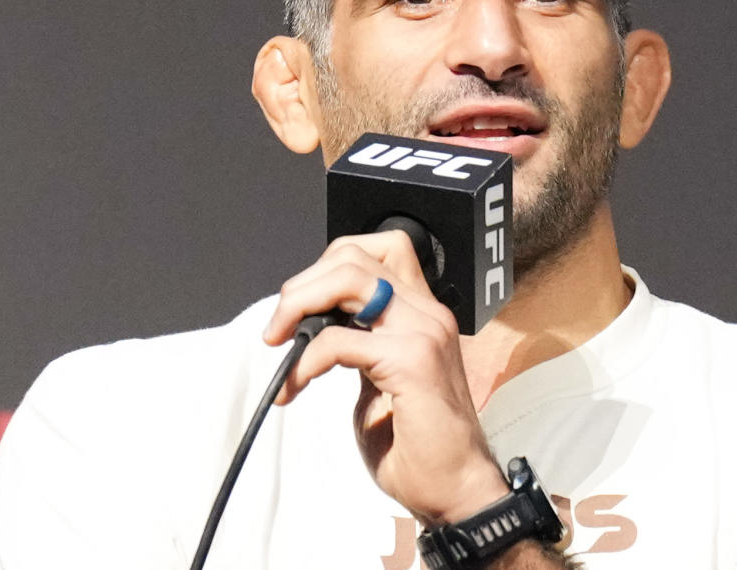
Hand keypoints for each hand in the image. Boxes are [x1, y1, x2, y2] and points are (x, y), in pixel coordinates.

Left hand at [263, 231, 508, 527]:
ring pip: (349, 279)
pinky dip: (306, 360)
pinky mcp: (412, 361)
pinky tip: (295, 386)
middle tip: (278, 326)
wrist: (458, 489)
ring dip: (300, 305)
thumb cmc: (421, 444)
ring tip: (280, 341)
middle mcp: (427, 312)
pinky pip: (340, 340)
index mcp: (422, 313)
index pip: (378, 248)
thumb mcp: (382, 377)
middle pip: (354, 256)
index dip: (329, 265)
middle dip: (303, 284)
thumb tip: (314, 328)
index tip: (302, 303)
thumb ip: (359, 343)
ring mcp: (423, 332)